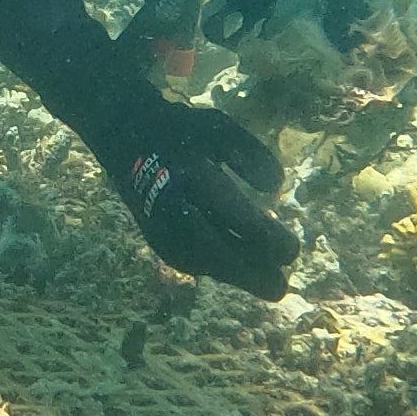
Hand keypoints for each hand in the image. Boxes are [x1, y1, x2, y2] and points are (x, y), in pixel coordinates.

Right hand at [105, 103, 294, 297]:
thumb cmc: (182, 133)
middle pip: (215, 252)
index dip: (264, 238)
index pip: (233, 216)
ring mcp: (160, 228)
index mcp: (191, 175)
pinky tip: (244, 273)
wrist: (125, 140)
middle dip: (250, 273)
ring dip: (238, 277)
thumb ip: (250, 153)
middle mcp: (173, 207)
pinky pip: (192, 263)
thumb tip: (276, 186)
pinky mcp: (157, 241)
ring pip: (202, 263)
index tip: (291, 250)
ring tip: (271, 286)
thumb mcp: (219, 128)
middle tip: (281, 287)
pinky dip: (220, 270)